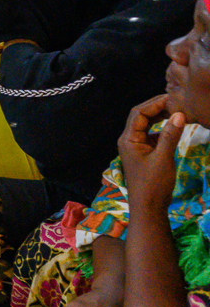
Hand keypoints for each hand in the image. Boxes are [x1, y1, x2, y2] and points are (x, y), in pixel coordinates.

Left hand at [118, 94, 183, 210]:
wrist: (148, 207)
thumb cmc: (153, 184)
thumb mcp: (164, 158)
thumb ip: (171, 135)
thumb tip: (179, 114)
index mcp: (128, 139)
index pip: (138, 113)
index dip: (155, 103)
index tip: (173, 99)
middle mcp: (129, 140)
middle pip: (141, 116)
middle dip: (158, 108)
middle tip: (177, 103)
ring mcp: (136, 147)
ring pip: (147, 126)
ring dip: (161, 118)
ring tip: (178, 112)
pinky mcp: (144, 154)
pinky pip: (153, 136)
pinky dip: (164, 130)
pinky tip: (176, 128)